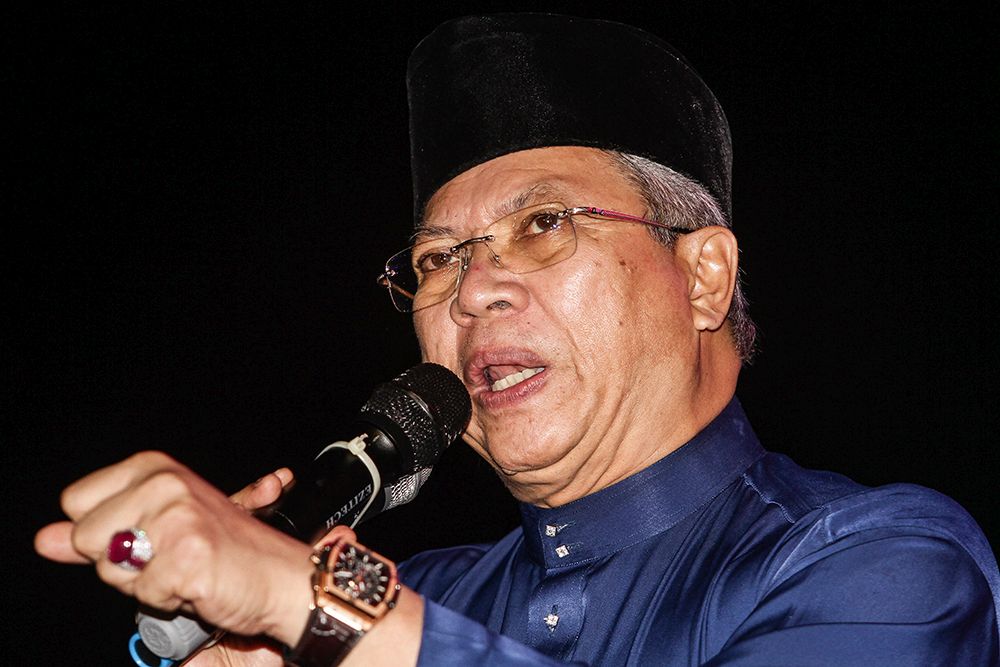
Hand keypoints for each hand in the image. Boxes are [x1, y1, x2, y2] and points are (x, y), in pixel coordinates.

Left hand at [34, 451, 313, 645]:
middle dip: (121, 562)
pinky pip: (143, 594)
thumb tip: (45, 539)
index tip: (146, 534)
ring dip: (145, 583)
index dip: (102, 532)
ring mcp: (176, 517)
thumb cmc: (222, 551)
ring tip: (185, 569)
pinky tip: (198, 583)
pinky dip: (169, 600)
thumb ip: (96, 534)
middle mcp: (164, 483)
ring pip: (111, 569)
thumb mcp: (154, 530)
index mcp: (153, 468)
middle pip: (86, 538)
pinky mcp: (188, 555)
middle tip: (169, 556)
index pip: (76, 502)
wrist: (280, 576)